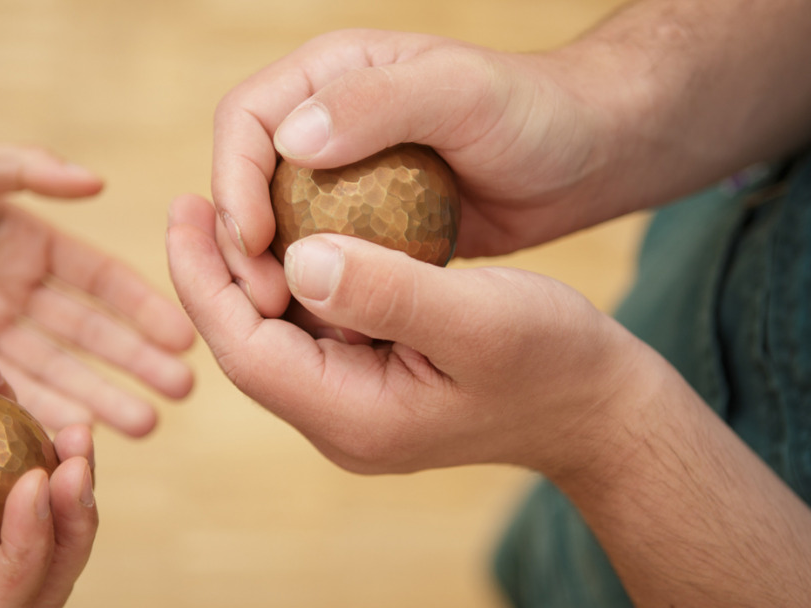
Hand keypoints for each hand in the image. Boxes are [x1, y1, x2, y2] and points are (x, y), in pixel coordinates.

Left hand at [0, 143, 194, 435]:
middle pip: (90, 332)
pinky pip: (5, 391)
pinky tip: (75, 433)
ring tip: (146, 427)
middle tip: (182, 393)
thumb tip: (98, 183)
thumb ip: (24, 170)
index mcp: (29, 239)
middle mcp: (19, 288)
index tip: (184, 336)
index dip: (142, 308)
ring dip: (100, 397)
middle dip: (136, 362)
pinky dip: (41, 410)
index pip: (99, 280)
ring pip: (57, 369)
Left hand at [167, 194, 645, 474]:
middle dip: (214, 275)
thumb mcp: (478, 318)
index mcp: (355, 418)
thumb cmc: (554, 361)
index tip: (183, 211)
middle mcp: (342, 422)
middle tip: (190, 202)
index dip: (204, 281)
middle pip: (249, 346)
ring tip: (227, 210)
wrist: (599, 409)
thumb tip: (298, 257)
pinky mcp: (374, 387)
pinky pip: (314, 333)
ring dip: (250, 278)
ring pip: (278, 337)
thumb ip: (387, 292)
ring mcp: (357, 409)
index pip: (247, 350)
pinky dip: (295, 284)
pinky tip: (292, 236)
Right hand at [209, 29, 633, 317]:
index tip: (254, 242)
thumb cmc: (532, 115)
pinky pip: (320, 256)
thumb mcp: (462, 94)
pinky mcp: (366, 222)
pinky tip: (327, 324)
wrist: (582, 158)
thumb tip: (289, 143)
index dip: (234, 181)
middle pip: (247, 179)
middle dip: (240, 237)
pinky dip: (315, 288)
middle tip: (263, 296)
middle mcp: (324, 123)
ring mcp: (343, 176)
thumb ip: (377, 105)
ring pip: (277, 225)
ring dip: (274, 271)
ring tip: (289, 318)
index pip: (245, 121)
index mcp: (328, 75)